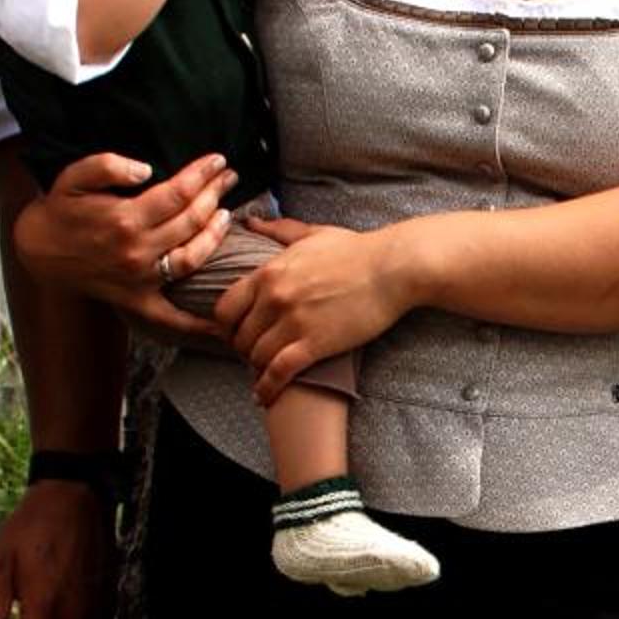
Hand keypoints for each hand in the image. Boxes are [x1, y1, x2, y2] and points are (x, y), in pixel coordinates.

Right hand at [7, 149, 233, 329]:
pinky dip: (199, 322)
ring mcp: (140, 279)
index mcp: (125, 219)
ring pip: (193, 256)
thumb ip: (106, 165)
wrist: (40, 249)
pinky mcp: (137, 301)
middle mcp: (137, 251)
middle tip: (230, 177)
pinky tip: (223, 320)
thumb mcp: (73, 177)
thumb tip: (145, 169)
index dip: (202, 174)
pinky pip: (173, 316)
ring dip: (216, 234)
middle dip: (215, 194)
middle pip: (191, 220)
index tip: (219, 160)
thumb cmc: (62, 209)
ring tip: (228, 213)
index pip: (178, 193)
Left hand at [217, 219, 411, 402]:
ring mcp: (293, 322)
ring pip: (257, 357)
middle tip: (255, 355)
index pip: (225, 308)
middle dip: (244, 349)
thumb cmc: (357, 250)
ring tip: (265, 373)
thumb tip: (251, 221)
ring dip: (258, 368)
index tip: (238, 332)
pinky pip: (279, 372)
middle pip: (239, 337)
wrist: (392, 268)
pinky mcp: (315, 344)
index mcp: (269, 272)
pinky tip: (265, 397)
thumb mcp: (312, 234)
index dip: (227, 326)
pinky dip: (268, 387)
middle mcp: (274, 298)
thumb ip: (277, 230)